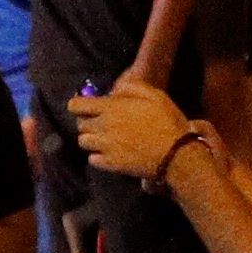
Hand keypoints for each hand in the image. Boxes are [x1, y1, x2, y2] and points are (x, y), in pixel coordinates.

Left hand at [70, 77, 187, 181]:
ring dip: (90, 139)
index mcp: (110, 108)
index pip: (76, 105)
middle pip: (80, 125)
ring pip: (83, 142)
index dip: (77, 105)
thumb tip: (114, 91)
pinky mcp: (110, 164)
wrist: (175, 153)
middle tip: (99, 123)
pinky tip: (108, 153)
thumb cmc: (166, 120)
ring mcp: (105, 147)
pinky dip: (97, 156)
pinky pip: (92, 160)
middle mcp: (102, 127)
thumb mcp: (153, 94)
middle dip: (87, 122)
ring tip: (103, 139)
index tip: (83, 106)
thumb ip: (131, 87)